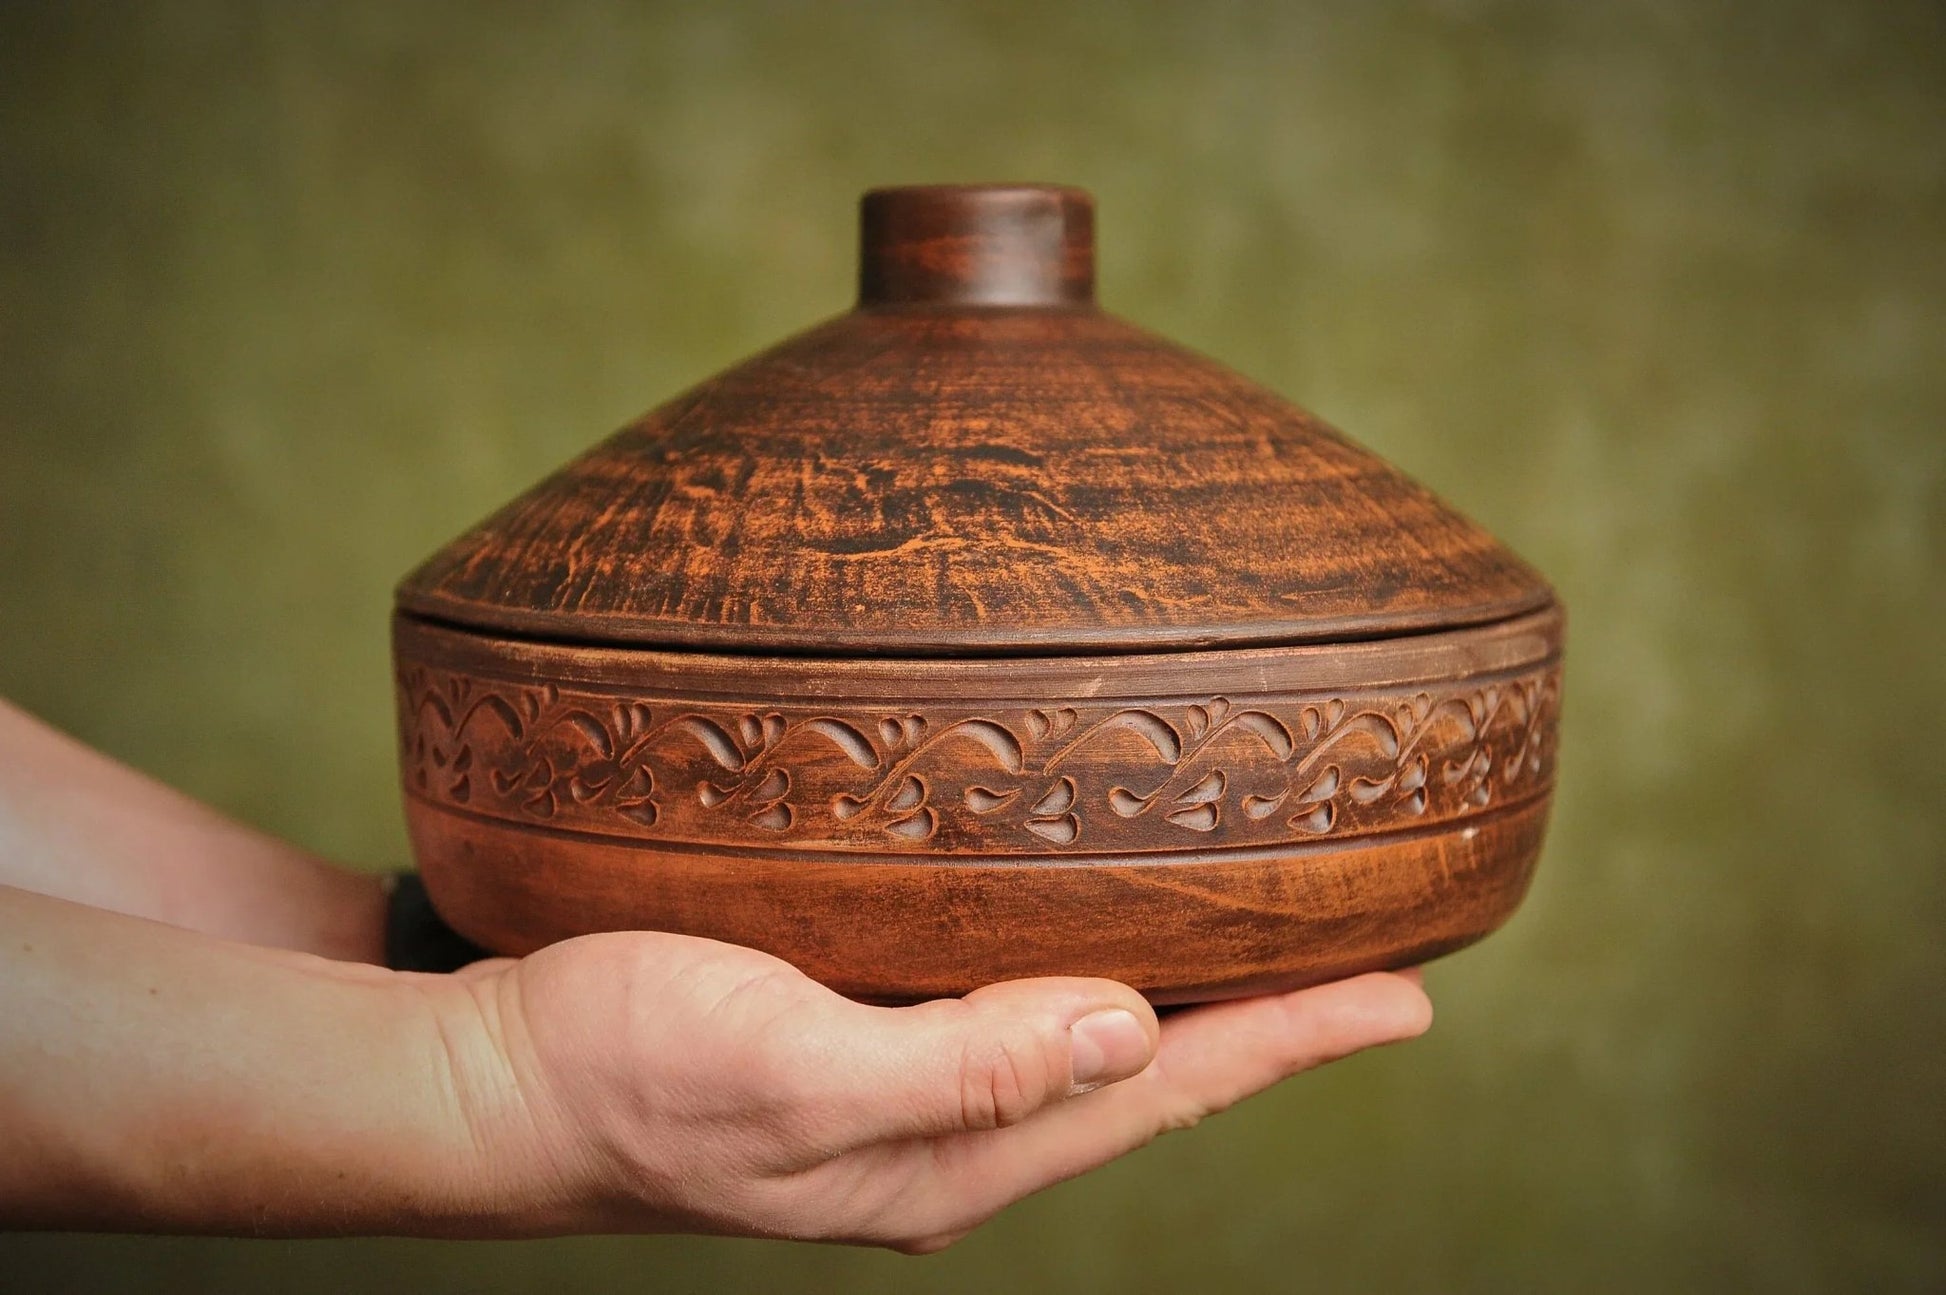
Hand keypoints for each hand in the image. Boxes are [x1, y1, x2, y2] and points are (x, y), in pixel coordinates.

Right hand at [430, 932, 1431, 1250]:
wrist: (480, 1076)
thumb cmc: (617, 1071)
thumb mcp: (785, 1074)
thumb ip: (959, 1064)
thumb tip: (1126, 1033)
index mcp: (952, 1154)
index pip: (1163, 1090)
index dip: (1291, 1042)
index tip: (1412, 999)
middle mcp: (946, 1129)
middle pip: (1145, 1070)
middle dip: (1264, 1021)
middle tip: (1372, 961)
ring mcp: (897, 1087)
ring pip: (1078, 1035)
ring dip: (1177, 993)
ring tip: (1263, 942)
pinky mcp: (845, 1033)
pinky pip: (999, 1001)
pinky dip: (1073, 963)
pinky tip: (1083, 925)